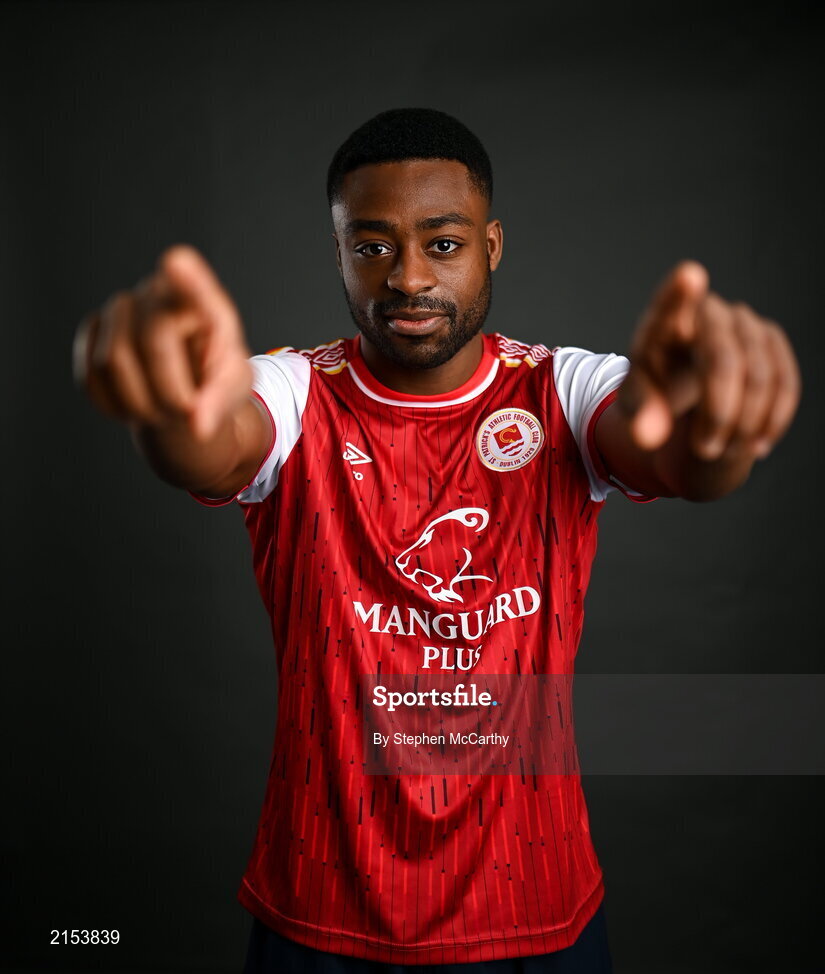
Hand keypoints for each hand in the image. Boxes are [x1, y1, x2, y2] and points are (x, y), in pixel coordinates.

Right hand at [73, 245, 252, 440]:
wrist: (182, 385)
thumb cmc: (215, 380)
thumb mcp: (233, 389)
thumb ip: (220, 403)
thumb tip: (198, 426)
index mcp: (203, 303)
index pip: (196, 289)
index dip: (187, 278)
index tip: (176, 262)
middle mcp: (159, 294)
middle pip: (153, 340)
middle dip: (168, 390)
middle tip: (184, 413)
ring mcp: (121, 309)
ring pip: (112, 361)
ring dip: (139, 403)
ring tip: (162, 410)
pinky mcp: (93, 331)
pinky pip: (90, 375)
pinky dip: (114, 405)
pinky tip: (137, 403)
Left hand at [618, 261, 800, 460]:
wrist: (683, 392)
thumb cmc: (654, 394)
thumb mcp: (638, 408)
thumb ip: (639, 418)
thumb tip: (648, 438)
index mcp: (663, 324)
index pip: (669, 305)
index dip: (680, 293)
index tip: (690, 277)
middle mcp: (707, 312)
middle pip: (723, 357)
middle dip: (718, 412)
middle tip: (704, 451)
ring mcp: (744, 322)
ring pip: (760, 374)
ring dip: (745, 423)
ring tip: (722, 451)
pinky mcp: (771, 341)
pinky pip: (786, 381)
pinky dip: (773, 419)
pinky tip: (756, 445)